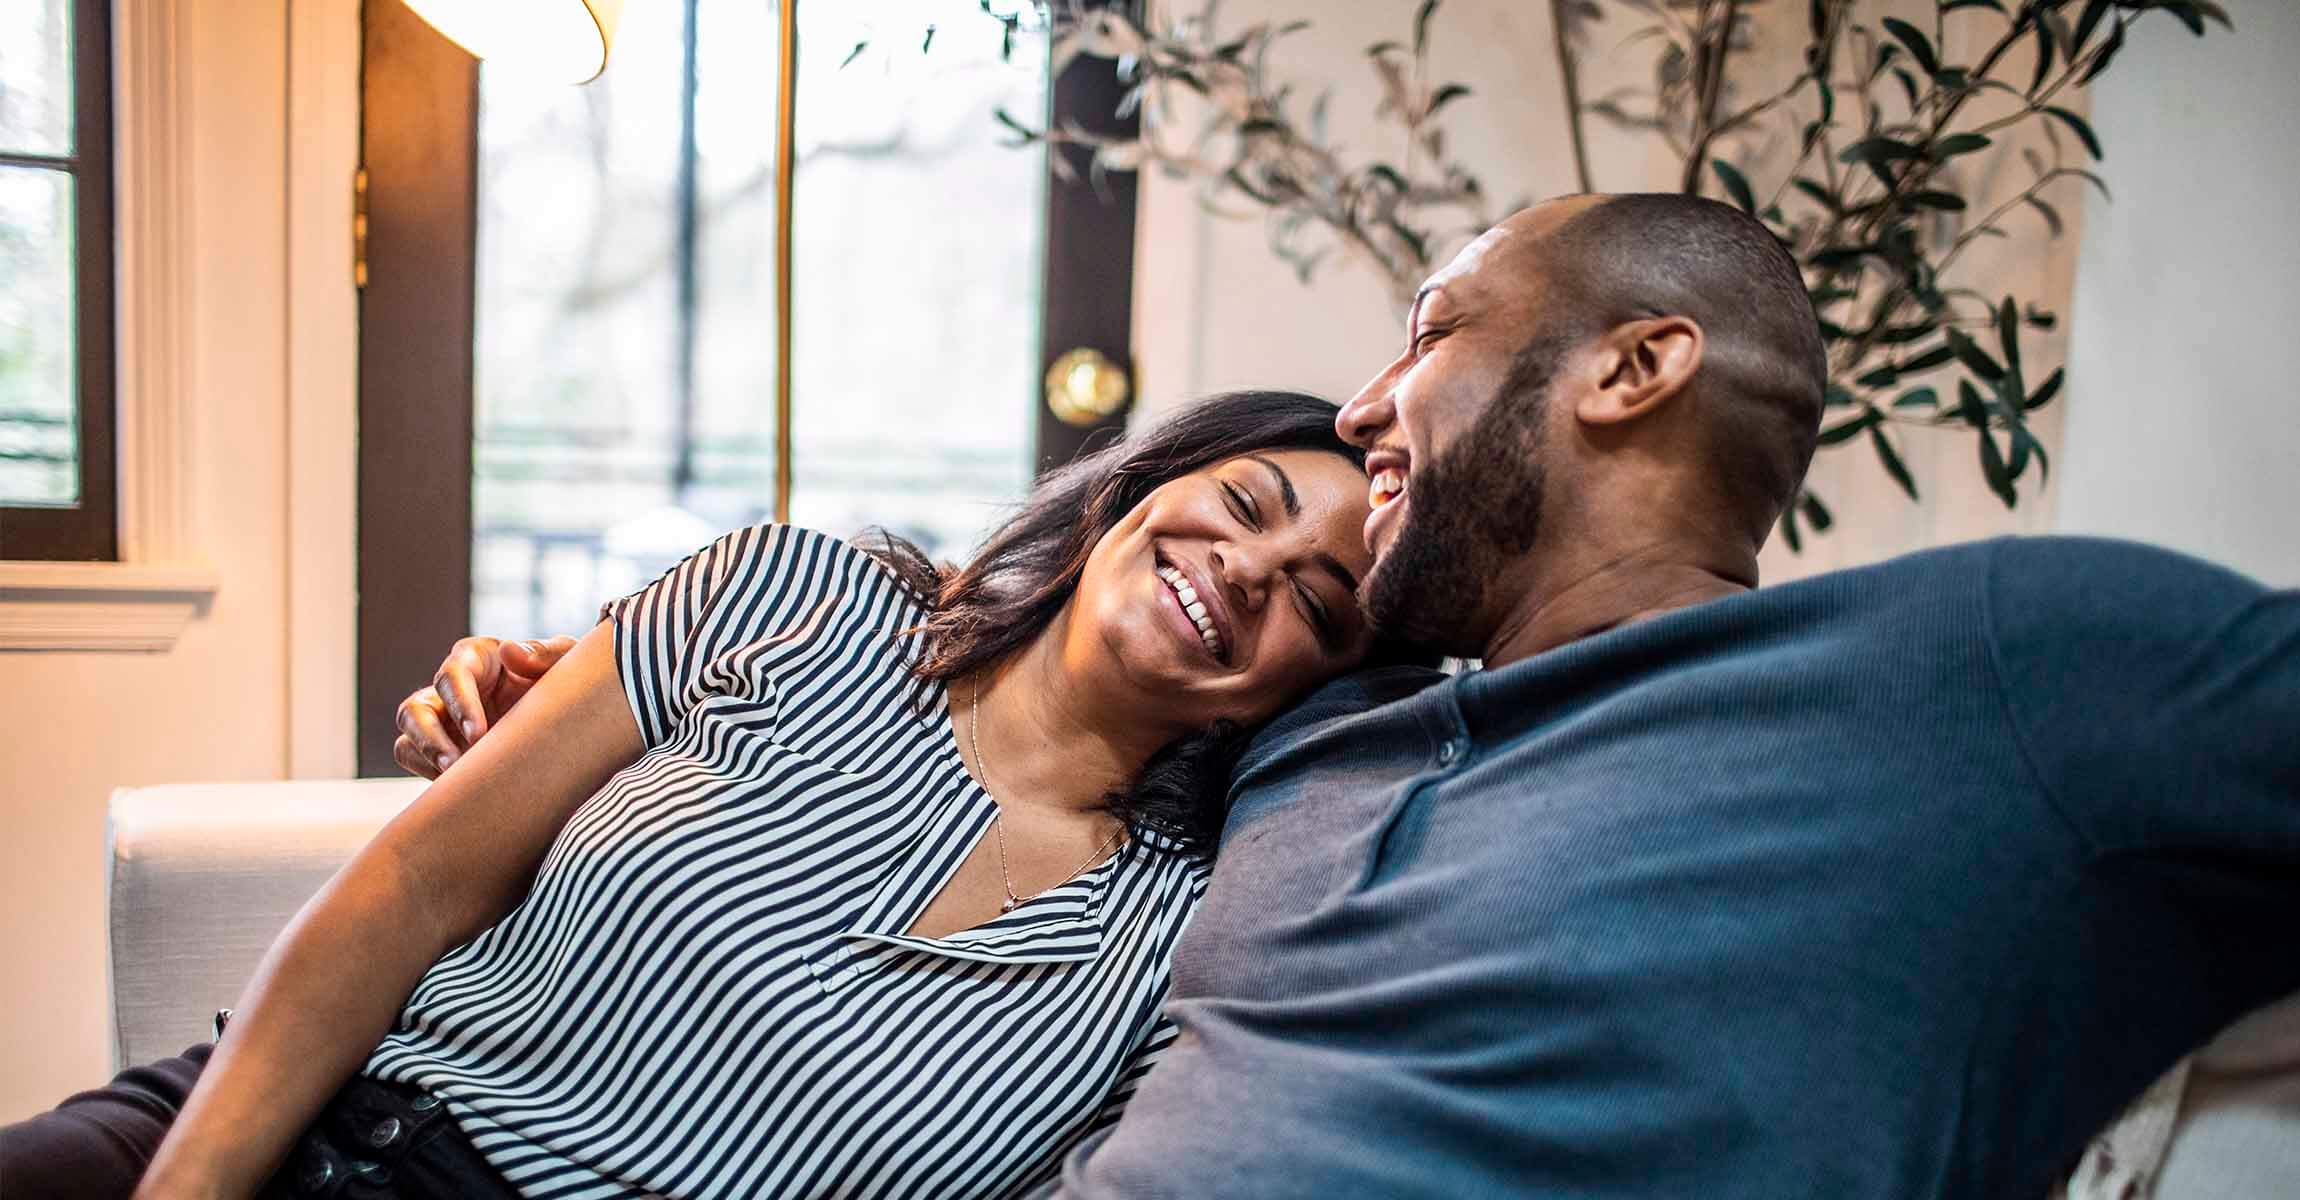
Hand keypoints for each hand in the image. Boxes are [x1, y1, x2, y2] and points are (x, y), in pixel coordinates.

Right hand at [393, 635, 577, 777]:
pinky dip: (427, 774)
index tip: (478, 733)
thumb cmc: (563, 681)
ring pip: (407, 737)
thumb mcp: (565, 662)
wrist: (570, 720)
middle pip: (415, 708)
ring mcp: (442, 721)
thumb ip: (545, 653)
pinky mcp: (441, 748)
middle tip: (456, 764)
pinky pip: (414, 760)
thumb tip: (510, 651)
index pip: (452, 674)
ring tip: (452, 780)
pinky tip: (458, 789)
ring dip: (424, 758)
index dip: (459, 703)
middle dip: (431, 738)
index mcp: (476, 659)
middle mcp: (451, 690)